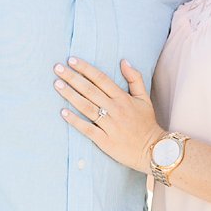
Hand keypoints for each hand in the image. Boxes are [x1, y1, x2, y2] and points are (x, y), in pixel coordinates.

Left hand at [55, 57, 162, 173]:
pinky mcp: (105, 141)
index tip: (71, 60)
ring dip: (70, 95)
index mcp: (123, 98)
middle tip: (57, 68)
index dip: (85, 68)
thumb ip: (135, 78)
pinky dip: (75, 121)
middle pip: (90, 90)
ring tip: (57, 84)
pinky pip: (87, 129)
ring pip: (87, 107)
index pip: (101, 79)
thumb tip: (124, 61)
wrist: (154, 150)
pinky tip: (62, 112)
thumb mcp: (144, 98)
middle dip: (72, 78)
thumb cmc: (146, 123)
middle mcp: (115, 109)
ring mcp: (110, 125)